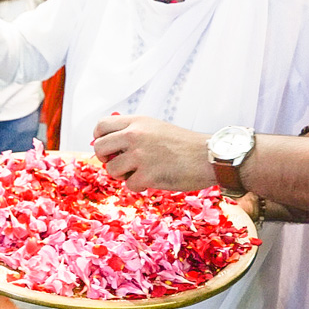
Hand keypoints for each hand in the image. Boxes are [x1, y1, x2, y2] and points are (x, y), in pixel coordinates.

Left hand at [92, 115, 214, 191]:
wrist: (208, 156)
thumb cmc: (184, 145)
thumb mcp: (155, 128)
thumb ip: (132, 132)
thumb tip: (106, 146)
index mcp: (136, 122)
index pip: (101, 125)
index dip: (99, 138)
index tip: (108, 148)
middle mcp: (135, 135)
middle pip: (99, 148)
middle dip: (106, 159)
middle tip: (119, 164)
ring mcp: (140, 155)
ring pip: (112, 169)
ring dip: (124, 175)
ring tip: (141, 172)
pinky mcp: (147, 175)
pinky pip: (129, 185)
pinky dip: (139, 186)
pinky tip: (154, 180)